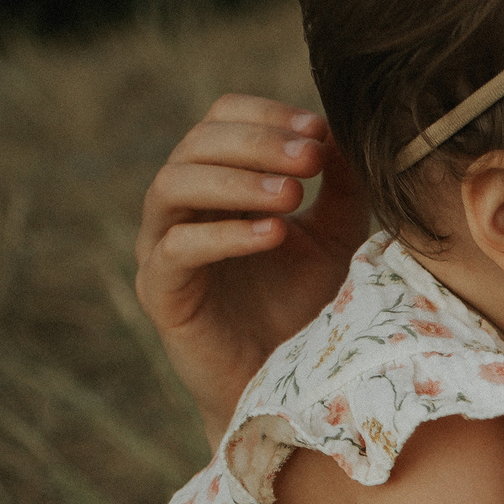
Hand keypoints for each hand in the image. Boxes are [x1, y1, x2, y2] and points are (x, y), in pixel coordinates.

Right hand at [136, 96, 368, 450]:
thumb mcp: (335, 240)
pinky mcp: (160, 292)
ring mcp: (162, 247)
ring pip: (174, 186)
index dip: (264, 116)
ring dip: (236, 181)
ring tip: (293, 193)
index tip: (318, 128)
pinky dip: (224, 235)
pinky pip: (176, 249)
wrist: (285, 387)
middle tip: (310, 155)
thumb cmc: (306, 307)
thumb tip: (342, 136)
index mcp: (218, 183)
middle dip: (256, 143)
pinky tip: (274, 234)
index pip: (220, 120)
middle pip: (196, 145)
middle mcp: (181, 206)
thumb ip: (341, 190)